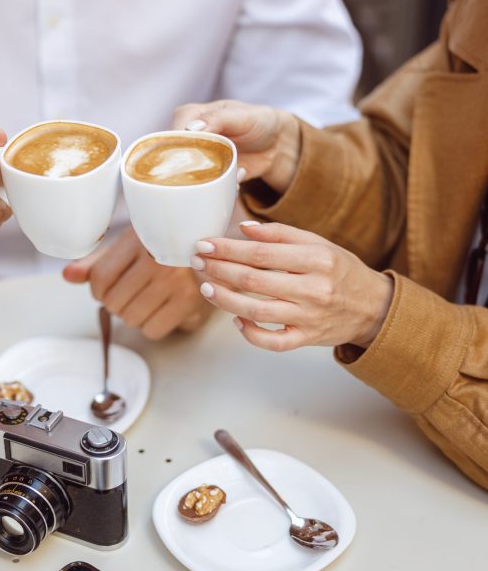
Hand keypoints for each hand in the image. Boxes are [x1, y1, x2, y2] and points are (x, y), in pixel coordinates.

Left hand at [63, 226, 211, 338]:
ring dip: (132, 316)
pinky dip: (151, 326)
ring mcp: (175, 281)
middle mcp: (157, 259)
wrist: (212, 258)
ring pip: (130, 318)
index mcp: (139, 239)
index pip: (99, 278)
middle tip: (130, 295)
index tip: (105, 290)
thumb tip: (67, 276)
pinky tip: (161, 310)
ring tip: (146, 301)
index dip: (96, 291)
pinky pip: (152, 330)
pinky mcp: (189, 302)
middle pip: (113, 301)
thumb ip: (96, 264)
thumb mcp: (129, 249)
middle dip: (115, 304)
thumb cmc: (163, 253)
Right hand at [171, 99, 300, 192]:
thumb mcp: (241, 116)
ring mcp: (197, 159)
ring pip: (187, 176)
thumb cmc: (258, 121)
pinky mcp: (208, 176)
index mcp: (190, 116)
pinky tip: (236, 180)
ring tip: (231, 174)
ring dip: (207, 182)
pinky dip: (218, 189)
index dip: (177, 148)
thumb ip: (216, 119)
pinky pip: (204, 187)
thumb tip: (189, 128)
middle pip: (174, 158)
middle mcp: (189, 138)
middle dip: (191, 170)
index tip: (192, 159)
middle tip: (213, 172)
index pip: (172, 133)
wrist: (276, 144)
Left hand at [192, 222, 393, 350]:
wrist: (373, 307)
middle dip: (219, 270)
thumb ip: (281, 234)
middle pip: (254, 280)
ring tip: (206, 288)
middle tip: (197, 263)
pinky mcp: (307, 340)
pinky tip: (235, 320)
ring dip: (225, 300)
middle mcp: (314, 289)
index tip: (205, 244)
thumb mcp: (319, 244)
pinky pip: (273, 342)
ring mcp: (309, 318)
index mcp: (317, 259)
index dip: (227, 249)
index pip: (261, 253)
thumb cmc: (340, 271)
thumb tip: (243, 229)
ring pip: (257, 311)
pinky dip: (250, 334)